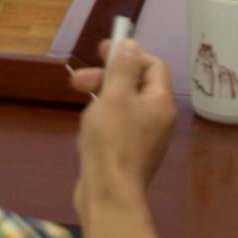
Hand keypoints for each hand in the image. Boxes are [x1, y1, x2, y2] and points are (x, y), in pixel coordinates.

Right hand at [68, 36, 177, 216]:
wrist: (109, 194)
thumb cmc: (112, 140)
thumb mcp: (115, 95)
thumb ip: (123, 67)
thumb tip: (131, 43)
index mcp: (160, 103)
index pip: (153, 66)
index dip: (129, 53)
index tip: (102, 50)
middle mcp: (158, 120)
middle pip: (135, 85)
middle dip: (106, 76)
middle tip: (78, 80)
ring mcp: (144, 139)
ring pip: (123, 105)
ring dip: (100, 96)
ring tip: (77, 102)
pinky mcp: (128, 154)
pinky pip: (118, 126)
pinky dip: (101, 118)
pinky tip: (85, 128)